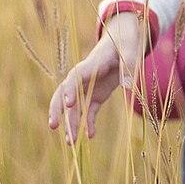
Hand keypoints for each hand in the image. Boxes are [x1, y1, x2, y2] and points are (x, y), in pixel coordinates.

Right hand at [48, 14, 145, 142]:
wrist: (123, 40)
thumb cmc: (126, 42)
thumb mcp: (131, 51)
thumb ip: (130, 67)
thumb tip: (129, 86)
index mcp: (92, 64)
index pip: (75, 77)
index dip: (70, 89)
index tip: (68, 104)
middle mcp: (85, 77)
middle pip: (64, 93)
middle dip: (57, 110)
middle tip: (53, 126)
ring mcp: (89, 87)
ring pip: (74, 107)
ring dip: (71, 123)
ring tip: (70, 144)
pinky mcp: (96, 95)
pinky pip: (88, 111)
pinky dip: (88, 123)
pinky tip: (90, 136)